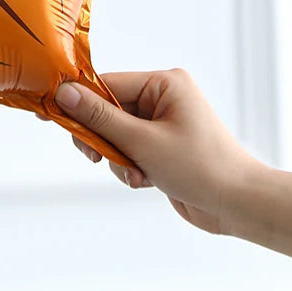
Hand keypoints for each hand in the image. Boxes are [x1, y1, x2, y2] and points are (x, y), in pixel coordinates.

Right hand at [43, 69, 262, 234]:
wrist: (240, 207)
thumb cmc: (201, 168)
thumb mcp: (143, 142)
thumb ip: (100, 117)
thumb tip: (64, 93)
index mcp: (163, 83)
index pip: (107, 85)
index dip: (80, 101)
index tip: (51, 112)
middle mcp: (163, 97)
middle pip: (108, 110)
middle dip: (103, 138)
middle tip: (95, 157)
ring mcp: (163, 122)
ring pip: (116, 133)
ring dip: (118, 157)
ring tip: (135, 175)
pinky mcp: (162, 146)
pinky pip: (130, 149)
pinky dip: (130, 166)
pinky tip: (145, 180)